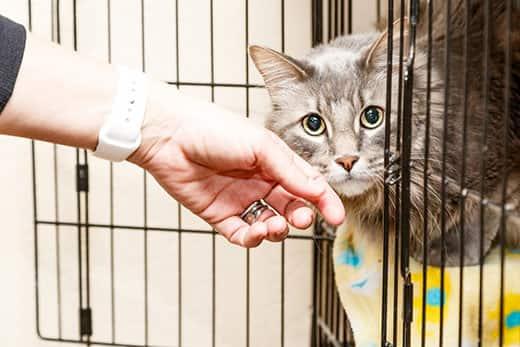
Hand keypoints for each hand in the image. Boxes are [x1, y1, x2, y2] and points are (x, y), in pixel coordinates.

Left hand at [129, 82, 344, 246]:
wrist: (169, 136)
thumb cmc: (214, 129)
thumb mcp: (260, 145)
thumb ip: (289, 170)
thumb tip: (318, 191)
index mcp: (274, 162)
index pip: (306, 184)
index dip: (323, 201)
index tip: (336, 217)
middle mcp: (260, 182)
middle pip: (290, 207)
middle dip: (300, 217)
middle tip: (300, 219)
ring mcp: (240, 200)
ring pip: (270, 224)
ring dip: (277, 229)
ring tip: (274, 225)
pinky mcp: (220, 215)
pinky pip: (243, 234)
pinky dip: (254, 238)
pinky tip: (256, 231)